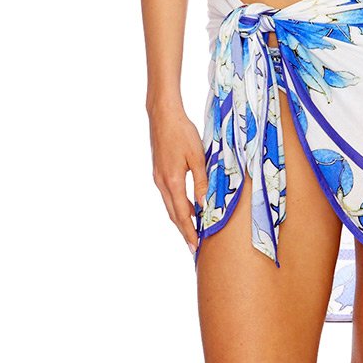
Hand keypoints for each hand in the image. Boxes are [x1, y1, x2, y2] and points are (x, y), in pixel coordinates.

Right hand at [149, 104, 207, 253]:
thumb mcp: (198, 157)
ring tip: (193, 232)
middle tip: (193, 247)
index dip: (189, 231)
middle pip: (173, 214)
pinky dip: (178, 206)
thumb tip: (204, 205)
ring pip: (170, 206)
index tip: (195, 246)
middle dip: (184, 231)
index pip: (182, 214)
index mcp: (172, 181)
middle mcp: (162, 183)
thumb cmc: (182, 133)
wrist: (163, 116)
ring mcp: (158, 178)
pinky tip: (189, 208)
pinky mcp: (159, 173)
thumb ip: (202, 182)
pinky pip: (169, 196)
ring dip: (181, 220)